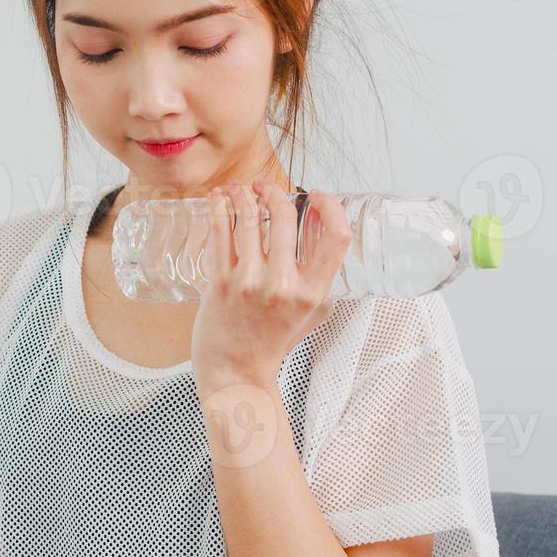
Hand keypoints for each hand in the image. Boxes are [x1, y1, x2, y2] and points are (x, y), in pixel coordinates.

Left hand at [189, 181, 351, 401]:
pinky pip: (219, 233)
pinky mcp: (218, 282)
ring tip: (240, 188)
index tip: (317, 196)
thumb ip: (319, 273)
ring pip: (249, 219)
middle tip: (266, 186)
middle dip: (275, 192)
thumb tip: (321, 225)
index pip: (337, 237)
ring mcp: (249, 282)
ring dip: (243, 194)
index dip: (330, 207)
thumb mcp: (311, 311)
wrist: (236, 370)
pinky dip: (218, 208)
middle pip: (287, 218)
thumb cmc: (272, 340)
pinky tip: (218, 198)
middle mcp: (283, 285)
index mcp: (312, 293)